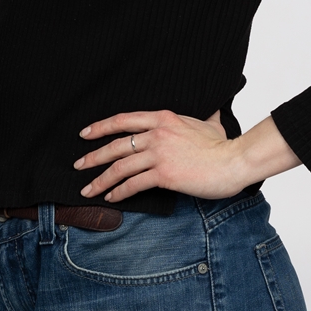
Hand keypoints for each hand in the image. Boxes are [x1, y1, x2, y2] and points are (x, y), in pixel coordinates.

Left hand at [74, 109, 247, 202]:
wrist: (233, 161)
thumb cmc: (223, 145)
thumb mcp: (209, 124)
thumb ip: (202, 118)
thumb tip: (210, 113)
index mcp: (164, 118)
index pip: (124, 120)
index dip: (101, 127)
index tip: (85, 134)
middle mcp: (157, 133)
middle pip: (116, 144)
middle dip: (93, 156)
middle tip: (78, 164)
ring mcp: (159, 154)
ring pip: (120, 166)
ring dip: (101, 179)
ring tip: (88, 188)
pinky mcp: (164, 175)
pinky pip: (133, 184)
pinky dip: (119, 191)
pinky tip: (111, 197)